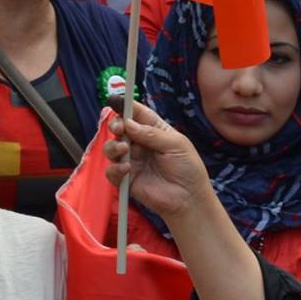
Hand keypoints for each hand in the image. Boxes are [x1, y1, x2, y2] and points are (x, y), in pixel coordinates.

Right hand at [104, 100, 215, 223]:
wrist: (189, 199)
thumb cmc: (188, 169)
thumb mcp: (176, 145)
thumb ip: (152, 134)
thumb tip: (129, 124)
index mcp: (154, 130)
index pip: (137, 114)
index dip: (126, 106)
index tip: (116, 100)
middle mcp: (141, 144)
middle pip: (120, 128)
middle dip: (116, 125)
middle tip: (119, 128)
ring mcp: (133, 161)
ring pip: (111, 147)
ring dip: (113, 146)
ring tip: (123, 149)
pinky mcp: (127, 179)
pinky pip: (112, 171)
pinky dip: (115, 168)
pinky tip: (127, 169)